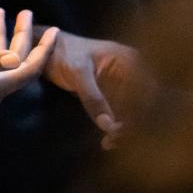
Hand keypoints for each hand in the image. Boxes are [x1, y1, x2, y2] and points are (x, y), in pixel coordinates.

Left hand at [41, 30, 147, 148]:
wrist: (45, 50)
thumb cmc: (62, 53)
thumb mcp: (77, 72)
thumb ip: (93, 97)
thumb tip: (108, 125)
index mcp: (130, 61)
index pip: (147, 92)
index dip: (139, 113)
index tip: (121, 130)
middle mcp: (134, 72)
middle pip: (146, 105)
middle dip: (134, 125)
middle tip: (114, 139)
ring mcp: (126, 84)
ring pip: (137, 113)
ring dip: (127, 130)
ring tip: (109, 143)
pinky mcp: (116, 95)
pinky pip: (125, 115)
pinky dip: (119, 128)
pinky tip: (107, 140)